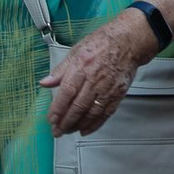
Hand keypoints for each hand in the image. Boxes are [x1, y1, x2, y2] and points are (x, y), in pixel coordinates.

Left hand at [39, 11, 151, 136]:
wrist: (128, 41)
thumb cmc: (102, 43)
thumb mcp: (76, 51)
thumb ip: (60, 70)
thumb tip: (45, 83)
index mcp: (81, 67)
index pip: (66, 92)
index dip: (57, 109)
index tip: (51, 120)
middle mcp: (94, 79)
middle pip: (78, 106)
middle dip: (65, 122)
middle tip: (57, 131)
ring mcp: (108, 87)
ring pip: (91, 112)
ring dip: (78, 125)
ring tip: (68, 131)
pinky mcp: (118, 93)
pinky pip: (106, 113)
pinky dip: (95, 124)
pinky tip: (86, 129)